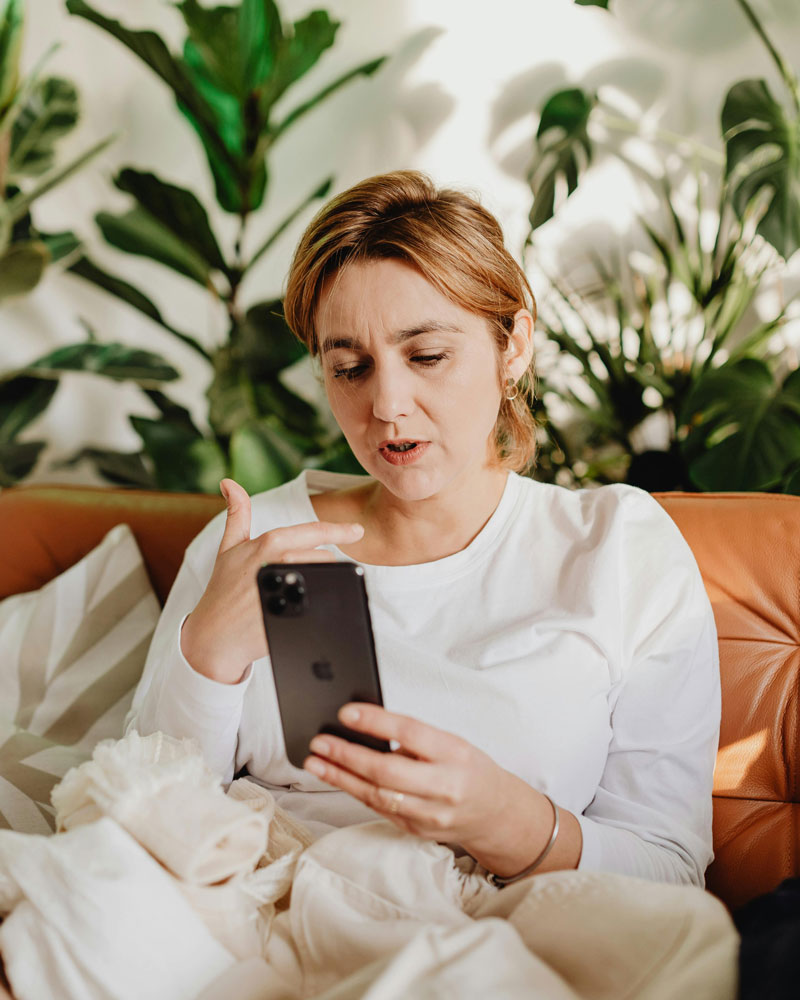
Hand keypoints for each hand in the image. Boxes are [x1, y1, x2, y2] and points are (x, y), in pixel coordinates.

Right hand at [180, 478, 363, 683]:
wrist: (213, 636)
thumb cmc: (223, 590)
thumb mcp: (228, 548)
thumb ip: (237, 514)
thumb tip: (229, 484)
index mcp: (269, 542)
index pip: (314, 531)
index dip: (340, 530)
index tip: (357, 530)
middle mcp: (279, 562)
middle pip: (324, 557)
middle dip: (319, 567)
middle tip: (297, 580)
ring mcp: (286, 588)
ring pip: (325, 578)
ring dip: (318, 584)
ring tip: (294, 594)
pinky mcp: (291, 614)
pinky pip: (321, 603)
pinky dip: (317, 603)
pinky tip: (299, 609)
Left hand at [302, 703, 547, 871]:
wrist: (495, 813)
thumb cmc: (469, 769)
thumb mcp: (452, 743)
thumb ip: (416, 739)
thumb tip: (367, 729)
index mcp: (455, 754)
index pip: (411, 733)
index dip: (376, 722)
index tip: (346, 714)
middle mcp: (444, 786)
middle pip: (387, 771)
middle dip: (348, 755)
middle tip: (320, 742)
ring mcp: (430, 813)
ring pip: (378, 795)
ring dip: (341, 777)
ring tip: (315, 762)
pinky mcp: (417, 830)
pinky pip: (380, 810)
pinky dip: (356, 792)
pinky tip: (338, 778)